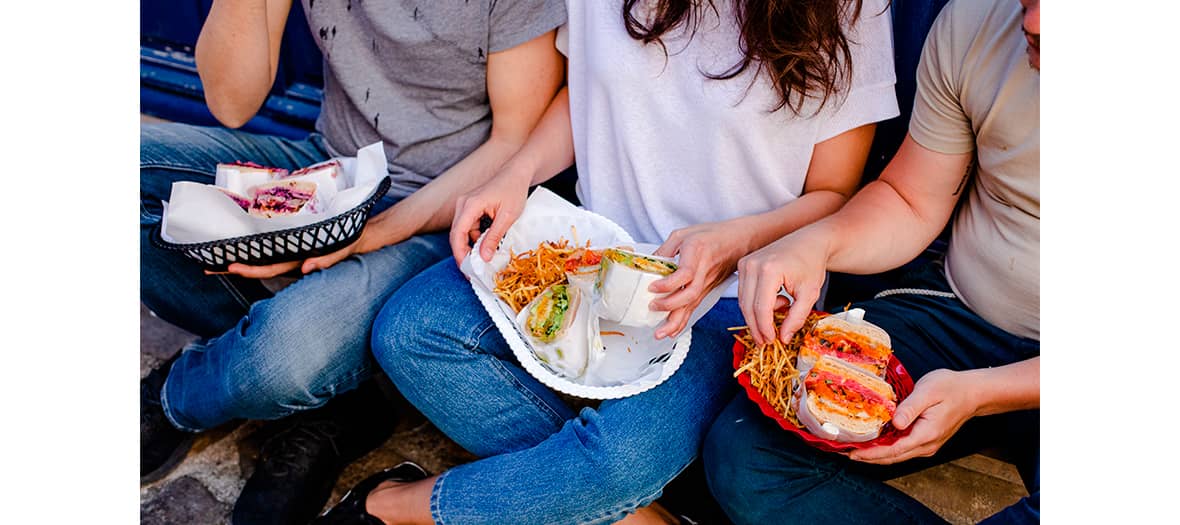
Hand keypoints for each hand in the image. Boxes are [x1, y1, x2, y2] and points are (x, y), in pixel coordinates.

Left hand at [215, 226, 372, 278]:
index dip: (250, 269)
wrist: (364, 235)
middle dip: (234, 267)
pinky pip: (270, 247)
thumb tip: (307, 268)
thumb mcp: (343, 248)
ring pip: (261, 257)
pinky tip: (241, 244)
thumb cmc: (352, 241)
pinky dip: (254, 247)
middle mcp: (292, 258)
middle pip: (258, 265)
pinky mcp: (294, 242)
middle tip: (207, 266)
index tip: (230, 266)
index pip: (270, 268)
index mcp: (300, 260)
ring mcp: (292, 251)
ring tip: (216, 257)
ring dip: (240, 258)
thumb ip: (327, 259)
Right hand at [450, 169, 530, 264]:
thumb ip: (494, 237)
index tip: (466, 269)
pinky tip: (484, 246)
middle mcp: (463, 204)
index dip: (460, 253)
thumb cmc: (513, 191)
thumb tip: (484, 258)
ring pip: (462, 232)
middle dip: (463, 253)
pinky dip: (474, 238)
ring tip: (480, 261)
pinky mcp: (470, 208)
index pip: (457, 234)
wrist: (516, 173)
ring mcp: (464, 205)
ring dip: (469, 246)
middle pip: (456, 234)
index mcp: (470, 205)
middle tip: (472, 271)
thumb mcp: (507, 217)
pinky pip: (468, 227)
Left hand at [648, 221, 750, 339]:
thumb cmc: (713, 235)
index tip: (652, 287)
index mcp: (697, 252)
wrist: (740, 241)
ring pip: (692, 305)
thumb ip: (665, 248)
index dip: (668, 283)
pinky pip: (694, 307)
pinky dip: (683, 321)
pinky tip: (672, 329)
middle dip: (670, 306)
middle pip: (689, 295)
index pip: (684, 273)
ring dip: (676, 322)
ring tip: (660, 333)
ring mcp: (707, 283)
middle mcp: (703, 271)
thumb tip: (648, 264)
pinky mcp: (708, 290)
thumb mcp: (684, 233)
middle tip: (652, 307)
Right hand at [736, 230, 828, 345]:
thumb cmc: (811, 264)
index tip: (772, 341)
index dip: (765, 328)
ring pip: (743, 301)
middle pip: (748, 306)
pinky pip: (744, 293)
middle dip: (757, 327)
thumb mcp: (809, 294)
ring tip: (780, 312)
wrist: (809, 241)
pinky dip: (756, 304)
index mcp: (769, 270)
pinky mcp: (743, 264)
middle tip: (767, 341)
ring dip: (758, 315)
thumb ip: (796, 318)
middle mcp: (752, 265)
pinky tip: (776, 301)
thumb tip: (783, 338)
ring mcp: (745, 263)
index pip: (761, 308)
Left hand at [848, 369, 979, 464]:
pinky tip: (874, 442)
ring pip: (897, 455)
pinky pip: (903, 449)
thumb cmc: (950, 388)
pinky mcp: (926, 440)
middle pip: (893, 457)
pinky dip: (886, 448)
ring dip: (876, 455)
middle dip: (868, 458)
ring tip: (854, 449)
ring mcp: (927, 444)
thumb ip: (910, 408)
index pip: (893, 450)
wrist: (973, 392)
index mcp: (926, 434)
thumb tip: (895, 423)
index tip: (852, 453)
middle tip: (845, 453)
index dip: (871, 454)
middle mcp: (926, 445)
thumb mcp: (928, 391)